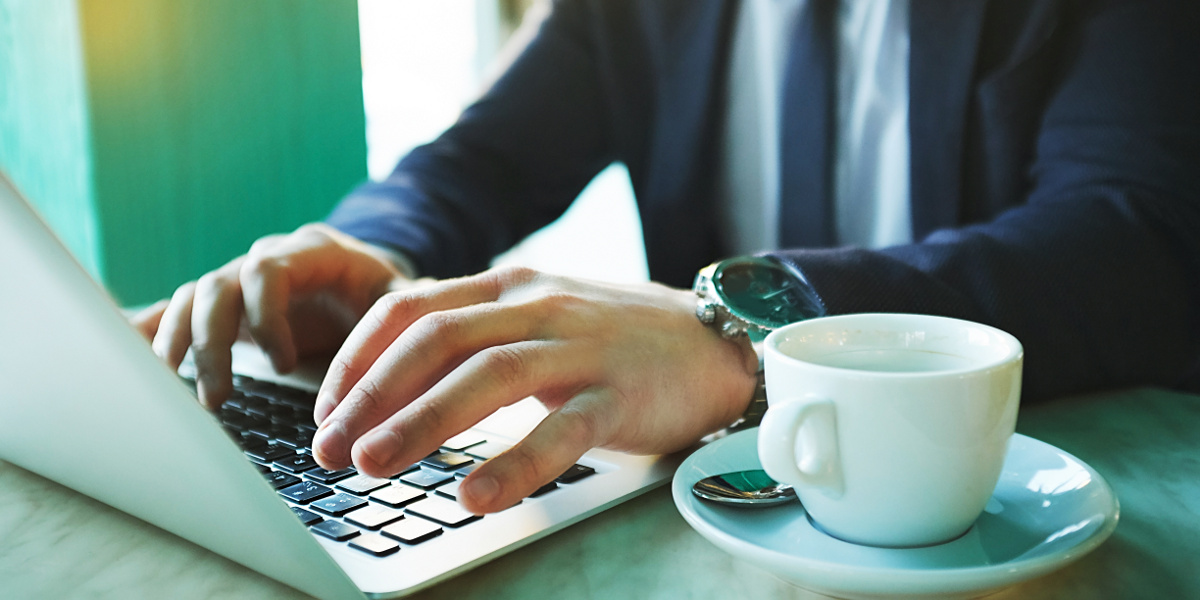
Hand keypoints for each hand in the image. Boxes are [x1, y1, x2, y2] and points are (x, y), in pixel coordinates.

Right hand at [131, 223, 410, 407]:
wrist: (361, 282)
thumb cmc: (383, 293)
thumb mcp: (401, 297)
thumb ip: (408, 310)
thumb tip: (428, 336)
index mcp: (310, 252)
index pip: (269, 271)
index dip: (267, 317)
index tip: (283, 364)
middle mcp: (264, 261)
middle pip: (218, 288)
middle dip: (212, 344)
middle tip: (217, 399)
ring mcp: (236, 281)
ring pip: (190, 300)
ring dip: (180, 348)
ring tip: (181, 396)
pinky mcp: (219, 308)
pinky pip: (173, 312)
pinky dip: (148, 334)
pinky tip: (126, 361)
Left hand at [310, 266, 758, 513]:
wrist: (714, 342)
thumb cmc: (615, 340)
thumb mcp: (538, 319)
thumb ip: (478, 335)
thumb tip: (396, 380)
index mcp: (509, 287)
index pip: (412, 308)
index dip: (358, 358)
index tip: (326, 409)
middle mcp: (537, 306)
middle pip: (435, 340)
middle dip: (369, 395)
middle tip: (327, 449)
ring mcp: (580, 346)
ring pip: (487, 375)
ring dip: (419, 421)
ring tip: (371, 466)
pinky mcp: (620, 392)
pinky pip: (561, 429)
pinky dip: (514, 463)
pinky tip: (475, 496)